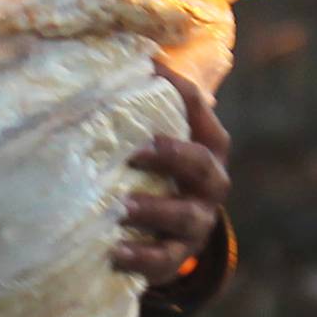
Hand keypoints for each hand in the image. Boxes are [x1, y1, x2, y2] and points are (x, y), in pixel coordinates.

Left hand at [113, 59, 231, 288]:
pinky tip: (114, 251)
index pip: (198, 108)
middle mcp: (210, 182)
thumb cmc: (153, 169)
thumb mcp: (151, 134)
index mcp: (206, 143)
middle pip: (202, 165)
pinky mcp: (178, 256)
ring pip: (187, 217)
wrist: (167, 234)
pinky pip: (165, 260)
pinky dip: (141, 257)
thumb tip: (106, 55)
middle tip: (135, 152)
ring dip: (155, 210)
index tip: (147, 70)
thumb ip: (136, 101)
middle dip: (172, 156)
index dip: (177, 89)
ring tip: (120, 207)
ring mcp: (198, 221)